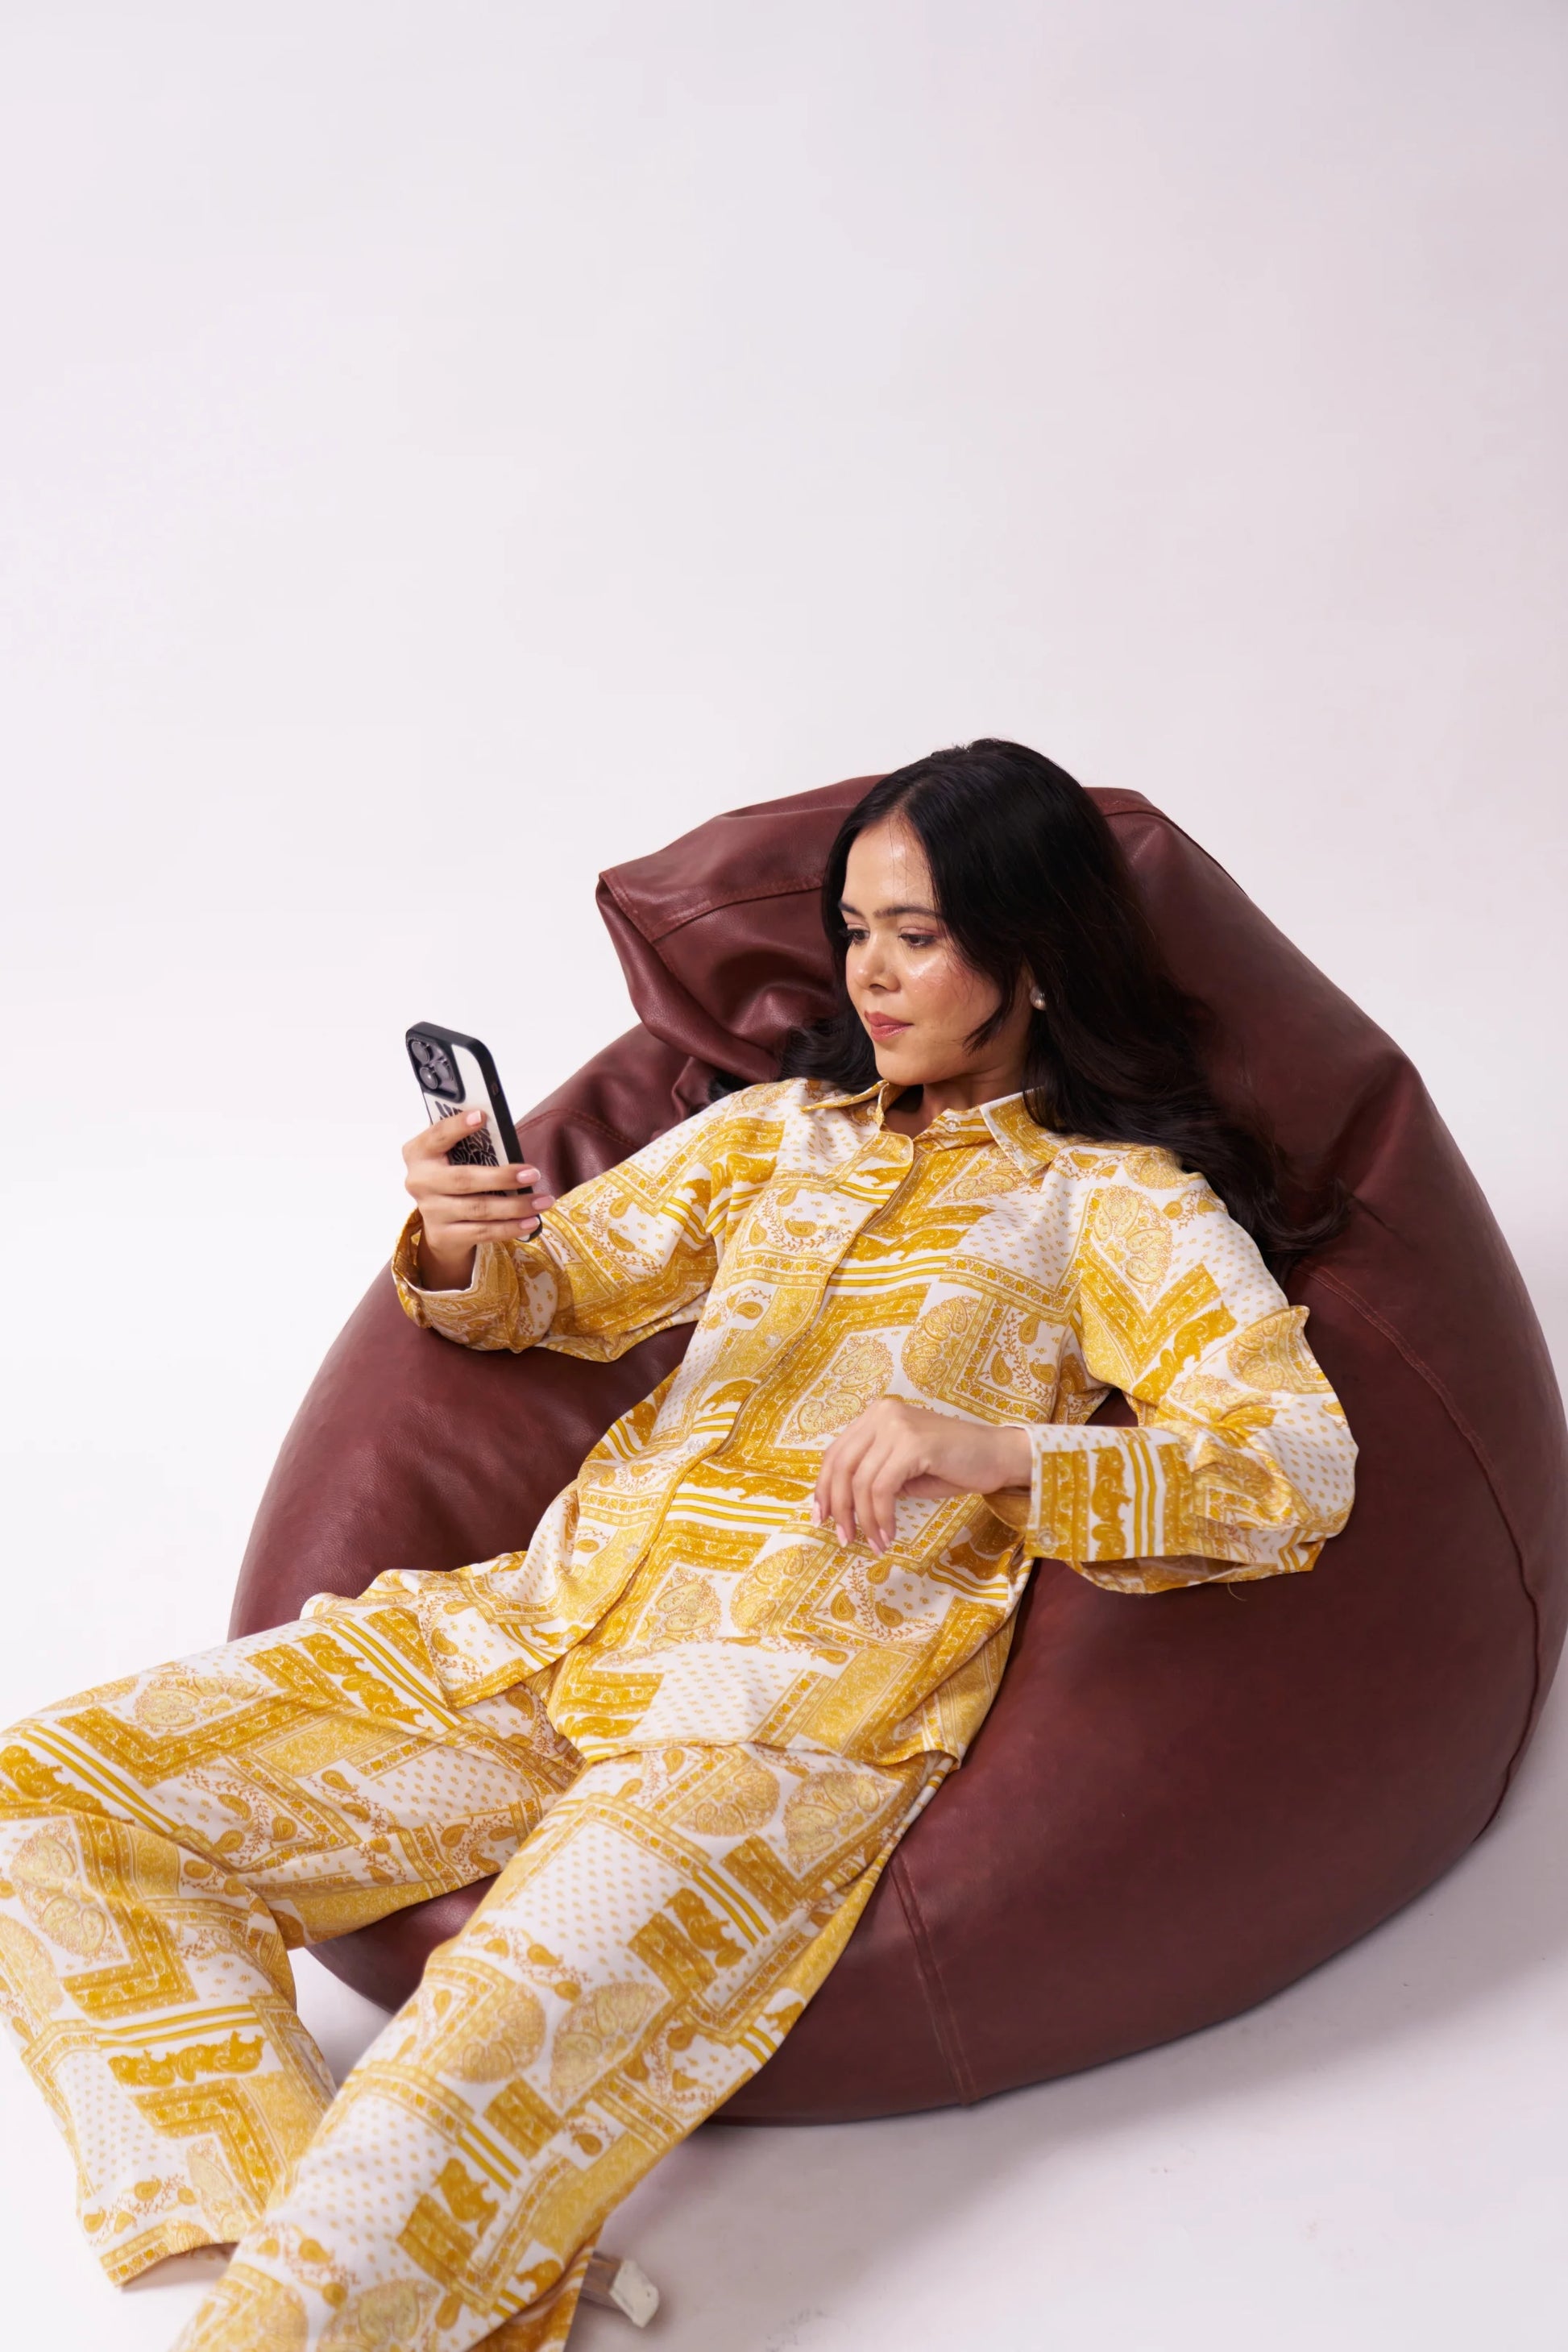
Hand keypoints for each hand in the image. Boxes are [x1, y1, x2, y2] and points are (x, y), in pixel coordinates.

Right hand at [401, 1111, 556, 1289]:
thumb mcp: (454, 1157)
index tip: (482, 1115)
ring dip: (515, 1206)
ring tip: (543, 1201)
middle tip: (533, 1173)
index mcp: (419, 1153)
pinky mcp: (445, 1235)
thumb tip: (508, 1138)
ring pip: (478, 1209)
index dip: (457, 1127)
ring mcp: (431, 1211)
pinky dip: (510, 1227)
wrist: (440, 1225)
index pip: (437, 1136)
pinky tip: (531, 1221)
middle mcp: (420, 1181)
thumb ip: (472, 1146)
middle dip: (502, 1177)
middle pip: (463, 1180)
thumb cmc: (454, 1177)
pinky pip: (482, 1232)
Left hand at [811, 1399, 1030, 1553]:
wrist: (999, 1456)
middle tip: (844, 1538)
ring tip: (875, 1544)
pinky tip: (889, 1535)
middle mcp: (881, 1413)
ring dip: (866, 1520)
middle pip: (840, 1466)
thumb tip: (840, 1506)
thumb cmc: (953, 1465)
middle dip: (839, 1508)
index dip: (823, 1488)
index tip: (821, 1518)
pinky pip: (882, 1488)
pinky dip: (882, 1516)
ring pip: (861, 1482)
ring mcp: (896, 1425)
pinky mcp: (913, 1443)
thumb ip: (873, 1476)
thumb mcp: (903, 1469)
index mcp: (875, 1415)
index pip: (836, 1453)